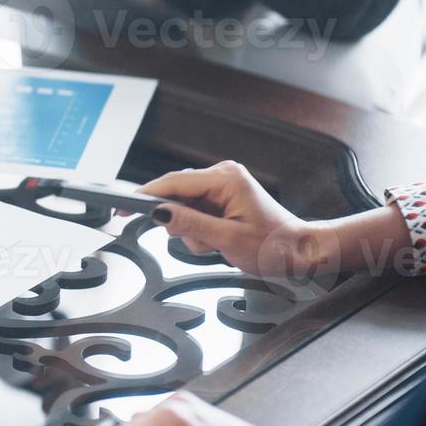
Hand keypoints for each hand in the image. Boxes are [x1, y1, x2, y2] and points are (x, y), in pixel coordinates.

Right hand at [139, 161, 329, 276]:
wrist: (301, 251)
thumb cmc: (275, 246)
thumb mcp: (228, 240)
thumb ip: (190, 225)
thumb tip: (159, 213)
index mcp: (226, 179)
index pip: (174, 183)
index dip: (146, 196)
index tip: (124, 208)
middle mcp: (223, 174)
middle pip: (177, 193)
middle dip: (180, 222)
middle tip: (202, 242)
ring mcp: (223, 184)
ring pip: (184, 205)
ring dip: (192, 229)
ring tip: (216, 244)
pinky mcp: (222, 195)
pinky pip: (195, 209)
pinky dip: (199, 228)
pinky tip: (217, 239)